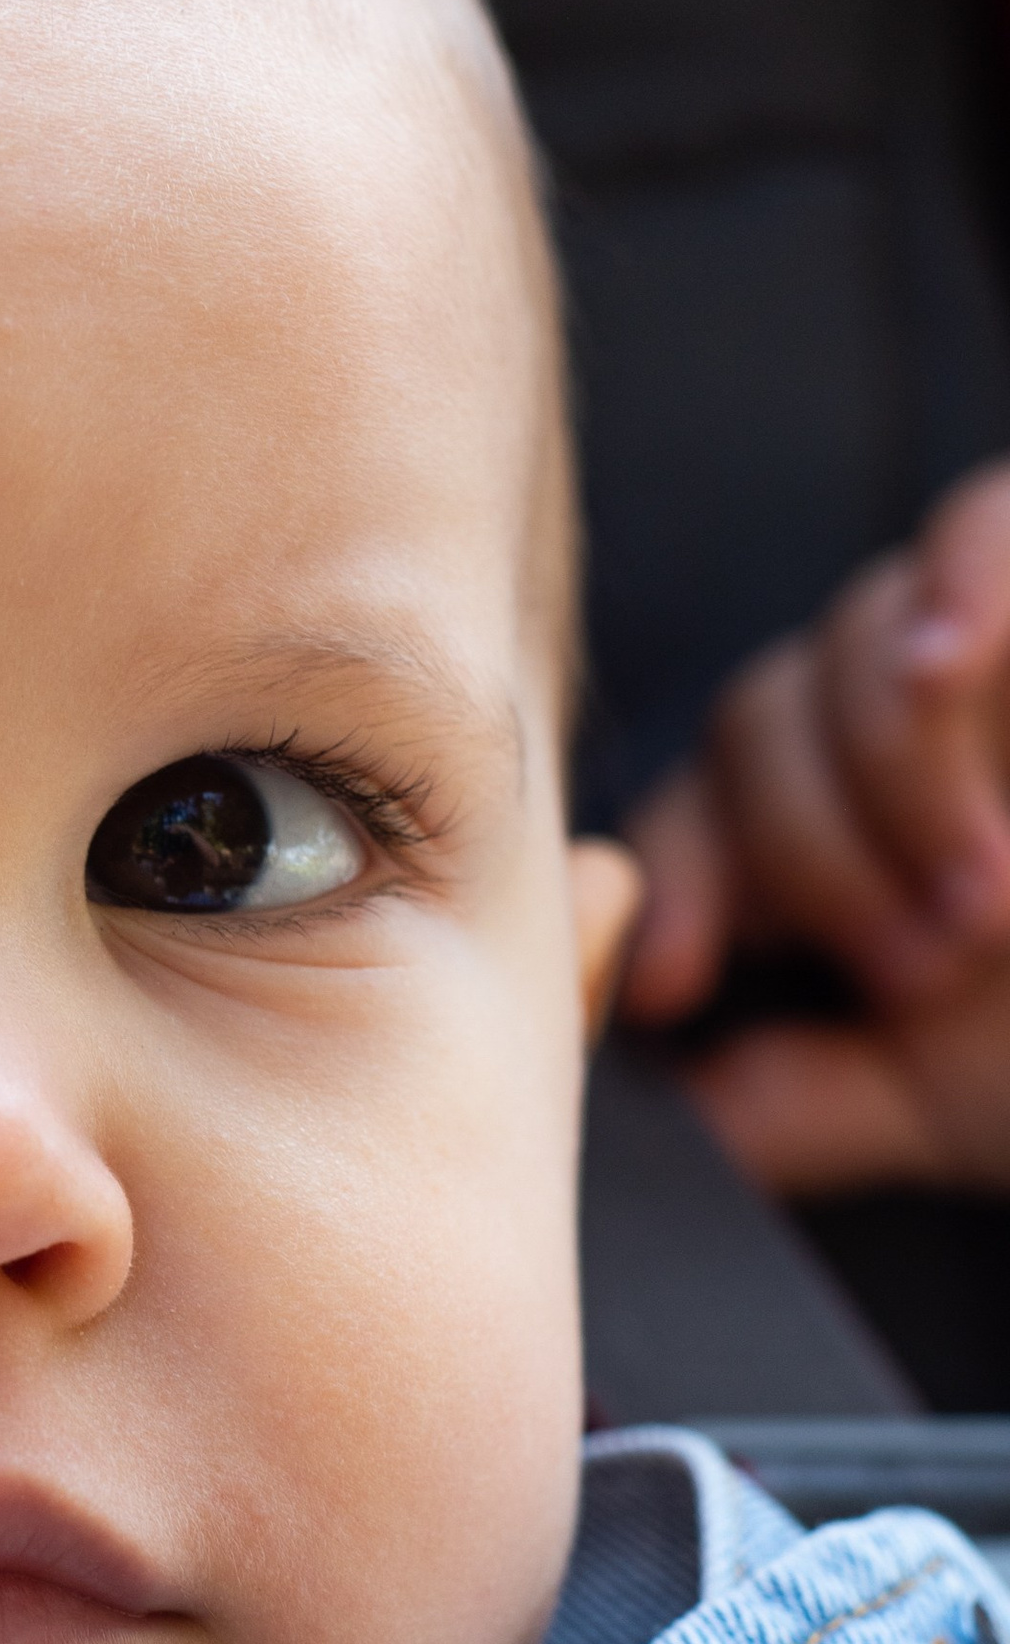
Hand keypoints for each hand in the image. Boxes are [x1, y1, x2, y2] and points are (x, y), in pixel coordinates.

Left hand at [620, 460, 1009, 1194]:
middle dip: (815, 857)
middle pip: (761, 722)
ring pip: (857, 634)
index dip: (675, 887)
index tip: (677, 980)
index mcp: (849, 834)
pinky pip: (982, 522)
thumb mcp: (966, 1099)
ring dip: (896, 766)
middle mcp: (907, 725)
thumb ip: (803, 1099)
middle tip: (927, 965)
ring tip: (995, 896)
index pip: (700, 816)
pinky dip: (961, 589)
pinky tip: (954, 656)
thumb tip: (667, 1121)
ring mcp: (989, 643)